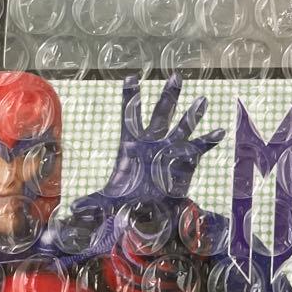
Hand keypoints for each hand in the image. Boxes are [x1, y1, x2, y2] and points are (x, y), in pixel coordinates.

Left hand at [74, 74, 224, 212]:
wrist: (148, 214)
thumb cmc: (125, 202)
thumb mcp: (107, 200)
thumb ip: (93, 202)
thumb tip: (73, 210)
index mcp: (132, 145)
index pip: (131, 116)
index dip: (131, 97)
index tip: (131, 77)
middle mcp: (152, 142)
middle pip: (160, 114)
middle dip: (168, 96)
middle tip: (176, 76)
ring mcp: (170, 150)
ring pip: (182, 127)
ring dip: (192, 114)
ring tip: (202, 99)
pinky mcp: (185, 161)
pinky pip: (198, 148)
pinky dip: (209, 140)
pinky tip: (218, 132)